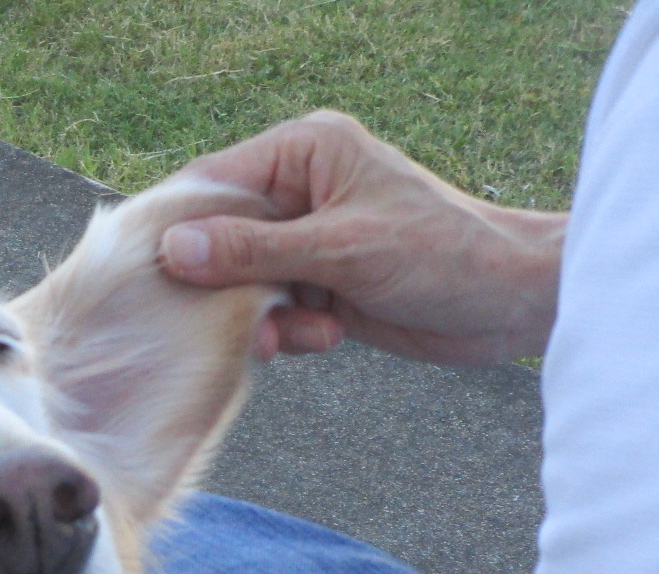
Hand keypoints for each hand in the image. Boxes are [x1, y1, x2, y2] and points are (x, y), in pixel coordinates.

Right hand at [158, 111, 567, 365]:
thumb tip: (175, 249)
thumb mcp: (341, 250)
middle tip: (226, 322)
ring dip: (261, 318)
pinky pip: (271, 310)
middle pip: (217, 239)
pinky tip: (326, 336)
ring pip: (240, 283)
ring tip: (296, 334)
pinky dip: (289, 331)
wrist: (511, 303)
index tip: (147, 274)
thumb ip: (253, 250)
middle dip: (223, 287)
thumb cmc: (444, 255)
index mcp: (305, 153)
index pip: (213, 183)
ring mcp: (306, 239)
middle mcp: (298, 191)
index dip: (175, 228)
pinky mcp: (317, 283)